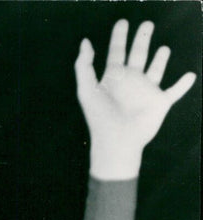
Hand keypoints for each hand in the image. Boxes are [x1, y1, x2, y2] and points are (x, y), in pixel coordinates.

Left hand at [76, 20, 195, 178]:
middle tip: (147, 24)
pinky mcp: (160, 102)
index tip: (122, 22)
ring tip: (164, 48)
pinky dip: (183, 84)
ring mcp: (146, 91)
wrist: (117, 142)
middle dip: (142, 39)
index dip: (119, 36)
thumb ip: (83, 66)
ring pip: (156, 70)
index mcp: (113, 77)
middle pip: (138, 54)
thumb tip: (84, 42)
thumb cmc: (100, 118)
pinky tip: (190, 76)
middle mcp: (131, 81)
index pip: (116, 51)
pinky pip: (174, 91)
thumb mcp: (86, 90)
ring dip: (160, 59)